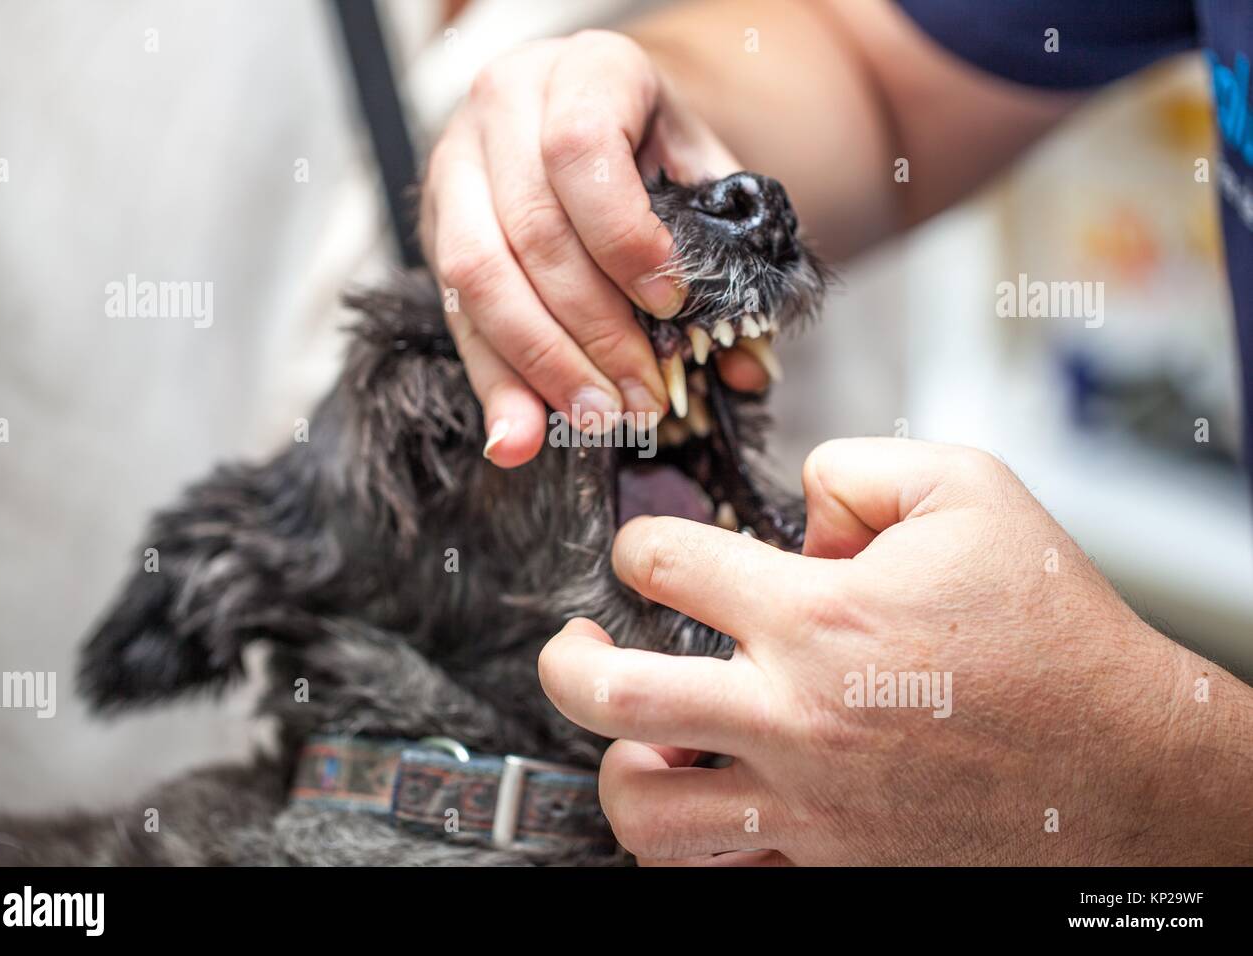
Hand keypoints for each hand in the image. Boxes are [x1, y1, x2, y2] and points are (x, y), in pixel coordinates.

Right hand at [419, 31, 764, 467]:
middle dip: (592, 331)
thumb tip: (742, 367)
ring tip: (595, 421)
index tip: (669, 306)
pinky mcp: (433, 224)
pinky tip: (518, 438)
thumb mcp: (703, 178)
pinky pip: (455, 314)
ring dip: (541, 365)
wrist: (592, 114)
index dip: (623, 239)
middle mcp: (503, 106)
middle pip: (530, 230)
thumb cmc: (655, 150)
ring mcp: (457, 164)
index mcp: (584, 73)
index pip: (581, 149)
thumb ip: (727, 259)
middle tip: (641, 398)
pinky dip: (493, 383)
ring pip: (476, 276)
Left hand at [539, 438, 1252, 864]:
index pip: (663, 564)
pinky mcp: (829, 862)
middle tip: (573, 643)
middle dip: (565, 659)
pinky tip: (701, 797)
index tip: (649, 553)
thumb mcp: (970, 491)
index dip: (638, 545)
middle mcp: (795, 714)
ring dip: (617, 765)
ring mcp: (806, 801)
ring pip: (645, 809)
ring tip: (639, 734)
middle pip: (612, 694)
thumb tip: (792, 506)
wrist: (1124, 765)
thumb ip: (857, 466)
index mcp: (819, 616)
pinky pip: (716, 873)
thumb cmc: (1051, 630)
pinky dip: (685, 838)